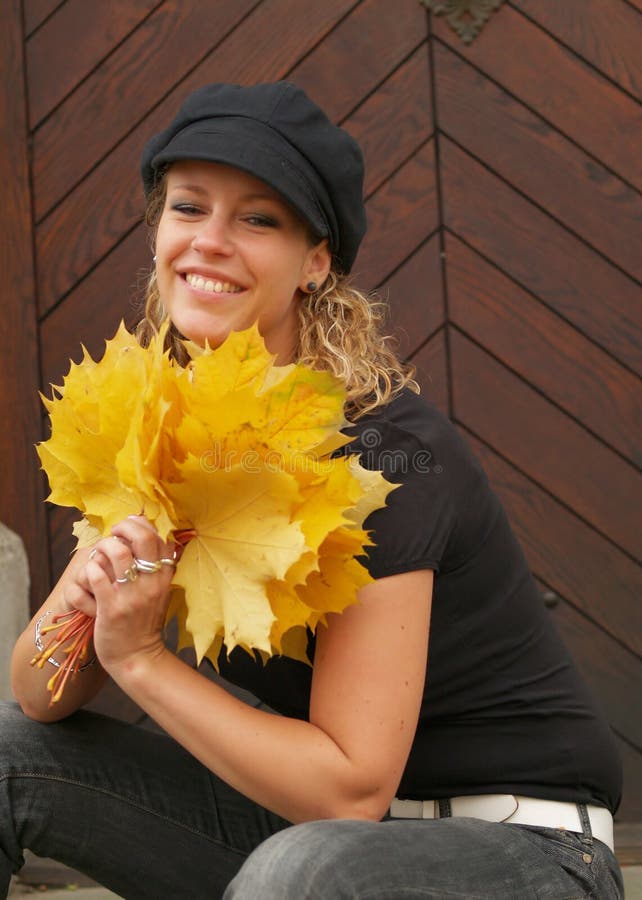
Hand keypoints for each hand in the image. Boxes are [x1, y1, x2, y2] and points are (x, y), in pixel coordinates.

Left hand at [83, 516, 176, 672]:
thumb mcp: (159, 590)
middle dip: (124, 527)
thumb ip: (157, 565)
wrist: (136, 657)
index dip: (142, 524)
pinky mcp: (111, 609)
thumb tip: (148, 532)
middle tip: (114, 534)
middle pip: (143, 537)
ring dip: (104, 547)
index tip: (129, 529)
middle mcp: (152, 583)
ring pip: (117, 552)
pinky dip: (89, 569)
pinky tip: (91, 575)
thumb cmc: (144, 620)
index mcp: (165, 576)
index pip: (161, 536)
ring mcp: (132, 596)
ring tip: (100, 554)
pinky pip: (95, 575)